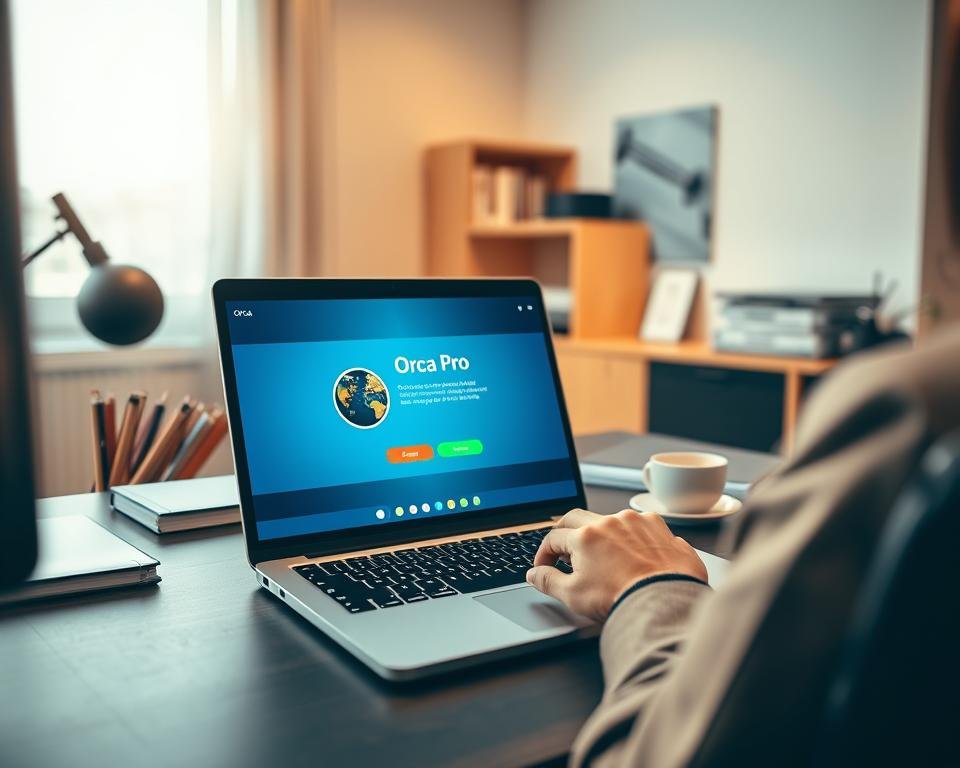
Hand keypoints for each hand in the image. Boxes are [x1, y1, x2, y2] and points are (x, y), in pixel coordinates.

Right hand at [525, 508, 707, 621]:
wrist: (665, 603)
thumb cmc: (622, 599)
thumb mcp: (573, 595)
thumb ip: (548, 581)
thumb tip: (534, 574)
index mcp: (585, 536)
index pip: (553, 538)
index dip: (544, 554)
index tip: (545, 567)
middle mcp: (609, 522)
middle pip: (576, 518)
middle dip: (564, 533)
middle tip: (563, 550)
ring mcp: (636, 522)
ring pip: (609, 520)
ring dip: (600, 533)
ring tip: (601, 555)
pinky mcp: (658, 527)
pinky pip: (637, 526)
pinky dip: (630, 537)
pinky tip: (631, 554)